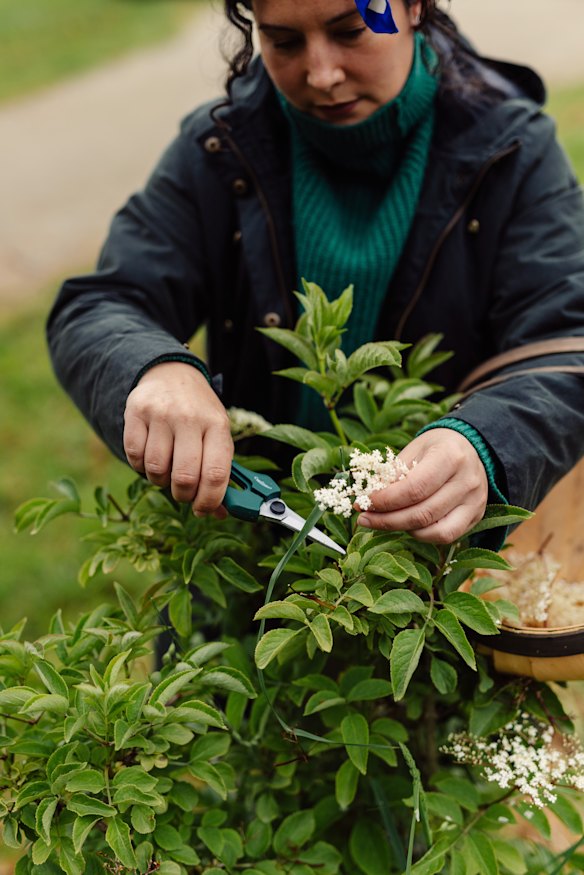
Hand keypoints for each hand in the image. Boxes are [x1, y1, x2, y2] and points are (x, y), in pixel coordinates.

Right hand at [123, 362, 232, 516]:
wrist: (171, 374)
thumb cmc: (199, 413)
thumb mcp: (216, 434)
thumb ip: (219, 472)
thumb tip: (220, 513)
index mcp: (217, 425)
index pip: (217, 474)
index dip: (209, 501)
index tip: (203, 510)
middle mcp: (190, 417)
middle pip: (185, 477)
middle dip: (183, 495)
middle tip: (184, 492)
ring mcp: (161, 413)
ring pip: (156, 470)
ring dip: (160, 481)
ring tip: (167, 470)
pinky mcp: (135, 412)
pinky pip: (134, 456)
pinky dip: (140, 467)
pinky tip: (150, 457)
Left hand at [356, 429, 488, 543]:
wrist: (470, 448)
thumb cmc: (436, 447)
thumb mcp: (414, 450)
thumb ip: (394, 474)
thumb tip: (369, 499)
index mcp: (450, 456)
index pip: (413, 488)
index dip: (385, 501)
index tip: (363, 503)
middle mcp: (467, 480)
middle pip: (422, 513)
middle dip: (387, 520)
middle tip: (364, 518)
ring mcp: (474, 501)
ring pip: (434, 529)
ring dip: (402, 529)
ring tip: (383, 521)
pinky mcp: (476, 515)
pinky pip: (446, 536)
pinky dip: (422, 535)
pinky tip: (406, 526)